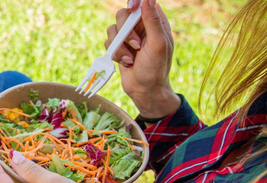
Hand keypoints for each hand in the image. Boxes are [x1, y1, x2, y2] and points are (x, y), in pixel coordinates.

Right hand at [107, 0, 180, 118]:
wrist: (144, 90)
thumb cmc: (155, 68)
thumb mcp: (157, 43)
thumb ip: (152, 20)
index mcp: (155, 22)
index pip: (143, 3)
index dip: (134, 2)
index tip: (131, 8)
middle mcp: (141, 27)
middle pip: (123, 14)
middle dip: (126, 32)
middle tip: (136, 45)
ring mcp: (129, 37)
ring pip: (113, 29)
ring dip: (120, 46)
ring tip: (130, 59)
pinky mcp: (119, 47)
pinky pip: (108, 42)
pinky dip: (115, 54)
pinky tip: (126, 63)